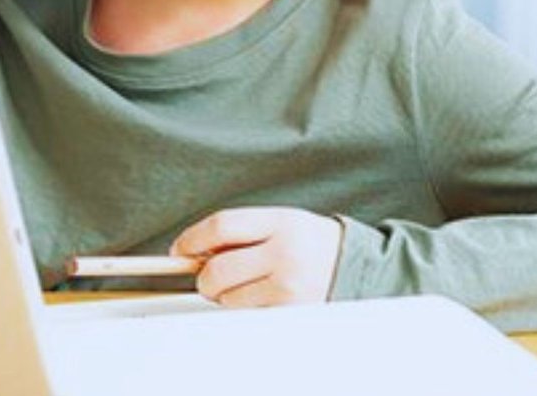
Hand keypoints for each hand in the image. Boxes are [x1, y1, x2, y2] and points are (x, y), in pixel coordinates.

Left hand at [169, 207, 343, 307]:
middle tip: (207, 277)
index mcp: (280, 222)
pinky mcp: (291, 311)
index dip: (192, 239)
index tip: (181, 249)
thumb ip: (241, 232)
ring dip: (225, 296)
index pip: (222, 226)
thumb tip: (194, 250)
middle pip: (219, 269)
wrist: (356, 265)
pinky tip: (260, 296)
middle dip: (204, 278)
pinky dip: (245, 308)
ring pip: (230, 298)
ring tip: (244, 285)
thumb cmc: (311, 242)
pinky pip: (249, 314)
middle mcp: (284, 253)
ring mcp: (288, 285)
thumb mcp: (280, 222)